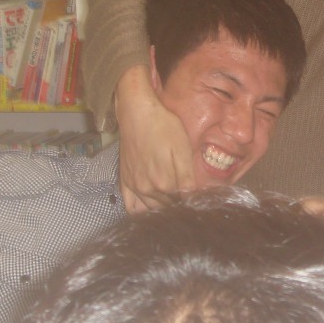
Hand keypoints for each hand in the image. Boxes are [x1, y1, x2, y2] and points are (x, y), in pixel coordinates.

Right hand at [115, 64, 195, 212]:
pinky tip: (151, 203)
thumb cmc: (163, 126)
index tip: (199, 196)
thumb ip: (187, 177)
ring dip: (163, 207)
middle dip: (179, 204)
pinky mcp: (124, 181)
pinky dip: (142, 210)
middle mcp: (147, 189)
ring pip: (151, 209)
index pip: (183, 202)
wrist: (136, 112)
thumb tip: (193, 198)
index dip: (192, 200)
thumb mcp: (183, 148)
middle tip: (187, 196)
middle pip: (168, 207)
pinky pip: (131, 206)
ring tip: (172, 198)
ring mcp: (134, 186)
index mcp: (164, 182)